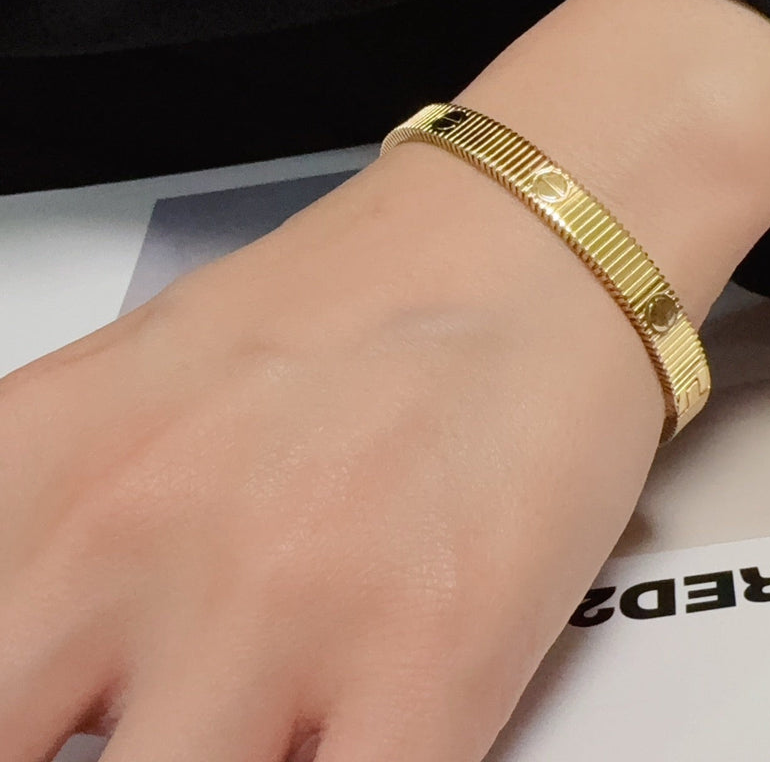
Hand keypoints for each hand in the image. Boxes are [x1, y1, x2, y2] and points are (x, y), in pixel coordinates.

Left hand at [1, 0, 769, 760]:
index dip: (22, 711)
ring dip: (229, 757)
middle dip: (99, 745)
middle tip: (171, 708)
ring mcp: (277, 608)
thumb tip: (48, 659)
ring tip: (278, 706)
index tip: (64, 708)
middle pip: (23, 755)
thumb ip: (54, 515)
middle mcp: (133, 539)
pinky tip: (359, 728)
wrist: (537, 239)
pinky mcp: (428, 659)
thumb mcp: (145, 376)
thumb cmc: (374, 293)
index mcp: (43, 461)